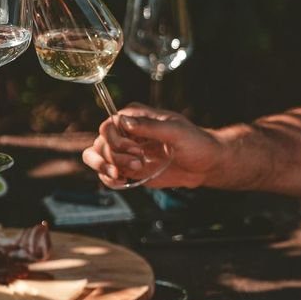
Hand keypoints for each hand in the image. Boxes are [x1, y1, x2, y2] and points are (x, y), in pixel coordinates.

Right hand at [82, 103, 223, 188]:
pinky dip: (108, 180)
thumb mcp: (176, 131)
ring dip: (107, 168)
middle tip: (138, 164)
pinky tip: (123, 183)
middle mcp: (125, 132)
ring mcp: (124, 151)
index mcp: (134, 116)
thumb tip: (124, 122)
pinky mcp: (127, 168)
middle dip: (114, 157)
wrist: (205, 165)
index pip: (108, 125)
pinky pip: (105, 173)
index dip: (116, 141)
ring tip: (124, 176)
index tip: (137, 150)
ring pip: (95, 157)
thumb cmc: (195, 143)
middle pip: (99, 142)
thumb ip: (150, 126)